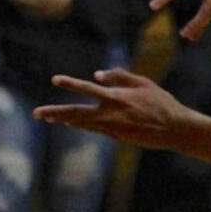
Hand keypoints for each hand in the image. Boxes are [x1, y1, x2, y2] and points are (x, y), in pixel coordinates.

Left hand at [34, 68, 188, 147]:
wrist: (173, 129)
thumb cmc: (161, 103)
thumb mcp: (144, 83)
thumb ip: (120, 77)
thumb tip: (97, 74)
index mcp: (116, 98)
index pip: (88, 89)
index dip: (70, 84)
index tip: (55, 80)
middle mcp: (110, 114)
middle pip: (76, 113)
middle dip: (54, 113)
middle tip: (37, 113)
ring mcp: (111, 128)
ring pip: (81, 123)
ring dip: (63, 119)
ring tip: (47, 116)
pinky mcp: (115, 137)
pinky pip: (93, 129)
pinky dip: (80, 124)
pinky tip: (70, 122)